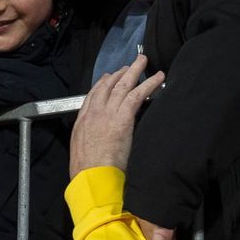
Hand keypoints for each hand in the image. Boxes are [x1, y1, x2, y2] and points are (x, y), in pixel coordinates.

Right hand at [69, 55, 164, 176]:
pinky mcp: (122, 117)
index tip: (108, 77)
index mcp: (82, 121)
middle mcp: (94, 113)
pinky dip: (149, 84)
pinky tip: (158, 77)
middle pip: (106, 86)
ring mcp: (108, 113)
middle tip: (128, 66)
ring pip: (123, 86)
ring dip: (134, 71)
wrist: (91, 177)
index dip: (102, 84)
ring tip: (143, 61)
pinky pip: (138, 95)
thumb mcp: (81, 152)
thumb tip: (98, 141)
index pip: (92, 96)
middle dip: (118, 73)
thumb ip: (89, 141)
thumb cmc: (86, 172)